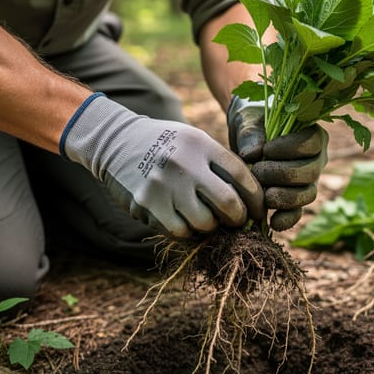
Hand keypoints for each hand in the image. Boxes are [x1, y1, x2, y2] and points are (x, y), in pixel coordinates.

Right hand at [61, 93, 264, 237]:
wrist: (115, 141)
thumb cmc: (165, 145)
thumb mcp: (194, 141)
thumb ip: (219, 164)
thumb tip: (251, 200)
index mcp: (201, 145)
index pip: (242, 176)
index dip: (256, 198)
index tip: (259, 211)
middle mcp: (185, 164)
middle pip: (228, 204)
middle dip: (238, 219)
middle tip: (237, 222)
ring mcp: (165, 186)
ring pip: (205, 223)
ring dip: (211, 227)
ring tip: (207, 220)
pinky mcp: (147, 204)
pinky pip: (180, 232)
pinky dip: (188, 232)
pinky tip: (186, 222)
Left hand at [227, 96, 327, 230]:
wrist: (246, 141)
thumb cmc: (252, 125)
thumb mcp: (249, 122)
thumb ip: (251, 135)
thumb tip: (251, 156)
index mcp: (312, 135)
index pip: (312, 143)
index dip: (291, 148)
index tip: (266, 150)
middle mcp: (317, 160)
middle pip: (310, 172)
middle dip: (282, 174)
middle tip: (258, 172)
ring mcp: (309, 182)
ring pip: (307, 194)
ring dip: (284, 197)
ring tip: (262, 195)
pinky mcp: (296, 200)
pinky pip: (298, 213)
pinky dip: (286, 219)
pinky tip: (271, 222)